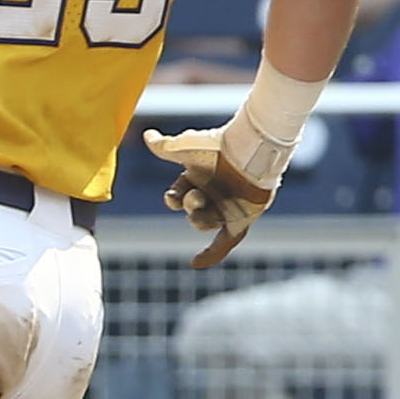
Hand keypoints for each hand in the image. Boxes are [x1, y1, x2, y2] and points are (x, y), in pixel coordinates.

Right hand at [141, 126, 274, 268]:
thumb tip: (147, 135)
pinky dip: (213, 253)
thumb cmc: (217, 146)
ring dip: (201, 220)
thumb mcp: (185, 147)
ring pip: (205, 223)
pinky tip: (195, 263)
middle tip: (196, 198)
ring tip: (203, 210)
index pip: (177, 196)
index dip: (173, 199)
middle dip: (191, 207)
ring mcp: (227, 206)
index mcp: (197, 178)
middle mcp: (211, 193)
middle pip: (191, 210)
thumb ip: (164, 147)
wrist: (251, 148)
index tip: (174, 197)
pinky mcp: (243, 218)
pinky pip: (228, 240)